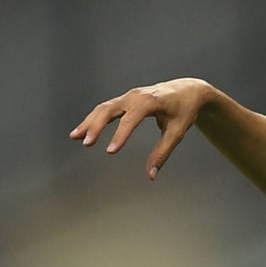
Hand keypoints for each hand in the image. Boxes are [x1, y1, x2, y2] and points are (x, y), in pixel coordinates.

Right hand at [70, 78, 211, 179]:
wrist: (188, 90)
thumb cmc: (184, 110)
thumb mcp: (177, 132)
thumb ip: (162, 153)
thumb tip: (151, 175)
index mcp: (150, 101)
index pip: (131, 119)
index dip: (120, 136)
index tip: (110, 152)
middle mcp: (135, 96)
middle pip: (109, 109)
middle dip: (96, 126)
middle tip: (86, 143)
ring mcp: (129, 96)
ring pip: (103, 108)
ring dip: (89, 122)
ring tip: (75, 137)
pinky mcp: (126, 99)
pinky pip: (106, 108)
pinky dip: (94, 118)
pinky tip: (83, 131)